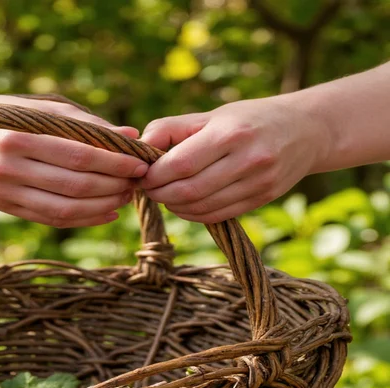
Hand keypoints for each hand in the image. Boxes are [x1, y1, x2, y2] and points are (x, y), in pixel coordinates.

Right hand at [0, 94, 147, 227]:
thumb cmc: (0, 114)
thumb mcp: (37, 108)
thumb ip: (82, 123)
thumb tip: (129, 135)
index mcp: (17, 138)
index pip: (77, 155)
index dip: (113, 162)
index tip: (140, 163)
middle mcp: (6, 168)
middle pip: (73, 186)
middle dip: (113, 186)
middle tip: (137, 182)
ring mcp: (2, 192)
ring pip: (63, 210)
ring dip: (101, 207)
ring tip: (124, 197)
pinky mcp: (2, 207)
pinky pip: (49, 219)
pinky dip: (82, 220)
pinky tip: (105, 213)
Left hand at [138, 97, 331, 222]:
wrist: (306, 130)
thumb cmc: (247, 120)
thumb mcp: (211, 115)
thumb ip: (171, 128)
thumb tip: (138, 145)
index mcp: (229, 133)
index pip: (179, 164)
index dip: (154, 175)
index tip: (142, 174)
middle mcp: (246, 159)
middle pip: (188, 190)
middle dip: (159, 194)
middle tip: (148, 189)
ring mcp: (257, 182)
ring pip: (201, 207)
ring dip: (174, 206)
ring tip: (164, 195)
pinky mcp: (262, 199)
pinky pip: (217, 215)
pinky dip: (193, 214)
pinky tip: (184, 204)